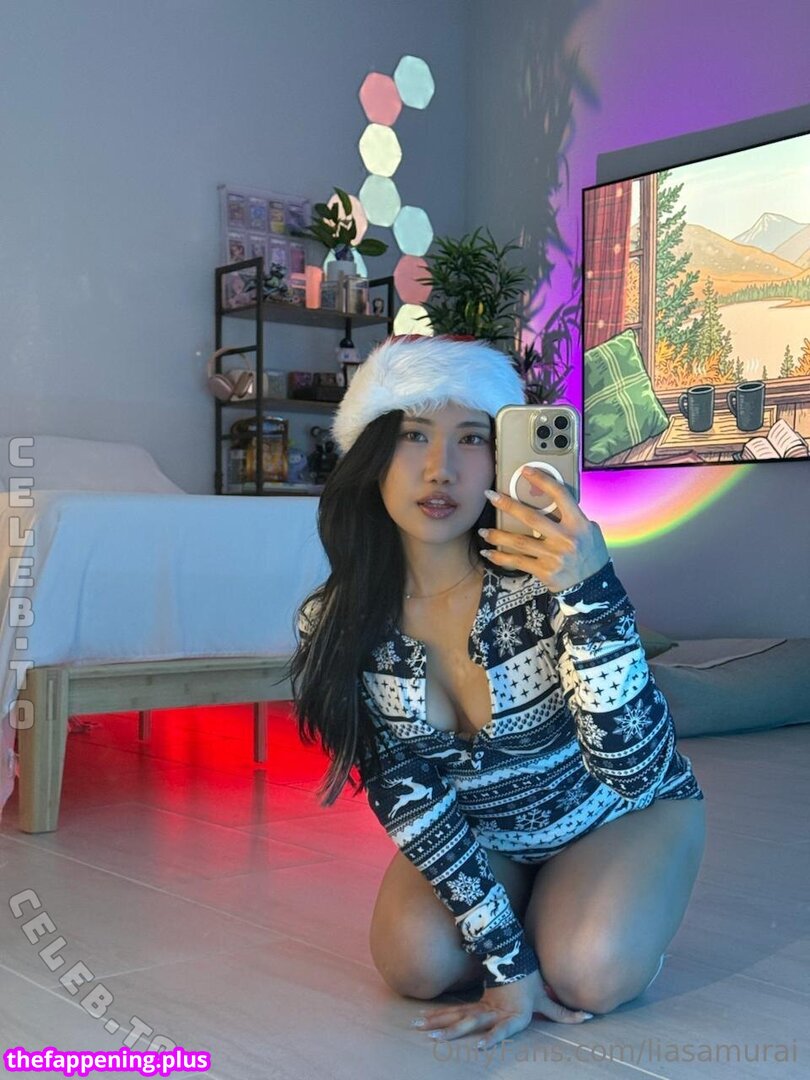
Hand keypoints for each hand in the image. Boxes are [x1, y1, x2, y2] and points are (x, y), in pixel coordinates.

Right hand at [411, 969, 592, 1050]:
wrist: (512, 954)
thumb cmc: (530, 980)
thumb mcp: (546, 998)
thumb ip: (564, 1013)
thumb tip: (589, 1017)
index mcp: (511, 1013)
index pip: (502, 1027)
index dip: (493, 1036)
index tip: (481, 1046)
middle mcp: (492, 1011)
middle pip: (469, 1021)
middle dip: (451, 1030)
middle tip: (434, 1038)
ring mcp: (480, 1006)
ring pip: (457, 1015)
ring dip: (439, 1022)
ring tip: (421, 1029)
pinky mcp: (473, 1003)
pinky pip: (454, 1011)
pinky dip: (439, 1016)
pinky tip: (423, 1021)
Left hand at [479, 467, 609, 592]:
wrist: (594, 587)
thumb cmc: (591, 555)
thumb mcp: (590, 531)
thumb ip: (573, 518)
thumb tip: (552, 503)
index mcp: (578, 524)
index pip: (560, 495)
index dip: (542, 481)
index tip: (525, 471)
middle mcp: (565, 538)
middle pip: (531, 518)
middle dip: (508, 505)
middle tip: (490, 496)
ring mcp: (553, 556)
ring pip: (519, 542)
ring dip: (497, 535)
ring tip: (482, 531)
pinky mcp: (544, 571)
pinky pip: (518, 562)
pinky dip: (501, 557)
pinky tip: (488, 553)